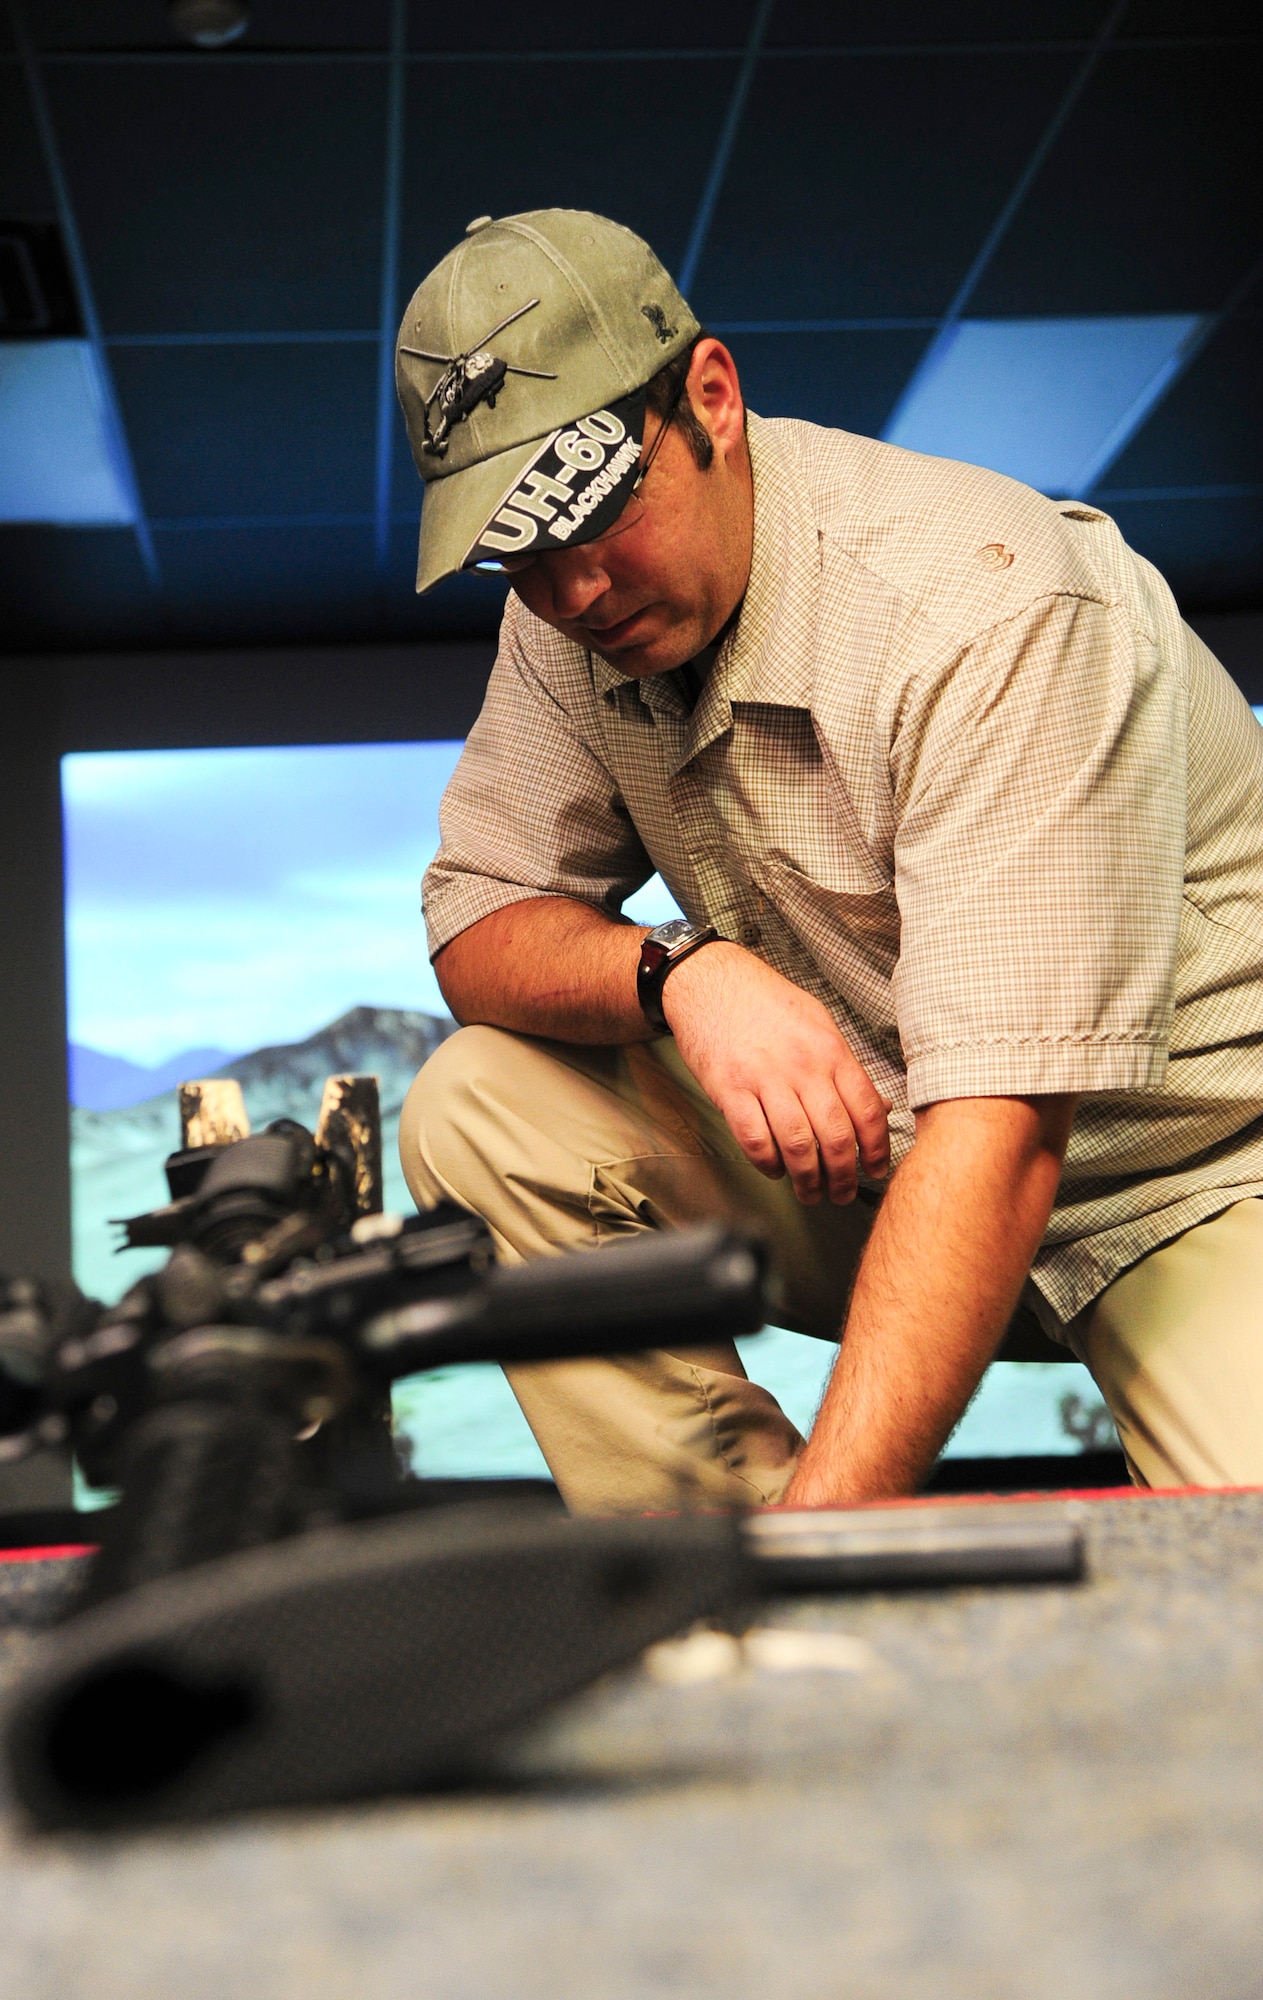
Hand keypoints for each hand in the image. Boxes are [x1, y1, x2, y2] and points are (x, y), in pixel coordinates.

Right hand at [662, 941, 890, 1203]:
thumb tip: (875, 1107)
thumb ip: (845, 1066)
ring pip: (798, 1146)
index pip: (867, 1110)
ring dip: (808, 1179)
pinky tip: (775, 1169)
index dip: (876, 1149)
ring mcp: (764, 1078)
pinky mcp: (729, 1089)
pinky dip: (768, 1164)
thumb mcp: (818, 1023)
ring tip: (810, 1192)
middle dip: (843, 1176)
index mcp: (830, 1050)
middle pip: (835, 1137)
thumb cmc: (764, 1003)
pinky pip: (755, 1141)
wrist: (709, 981)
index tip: (875, 1169)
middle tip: (841, 1193)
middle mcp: (802, 1066)